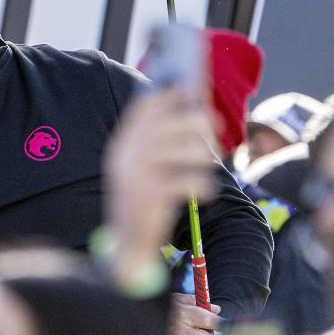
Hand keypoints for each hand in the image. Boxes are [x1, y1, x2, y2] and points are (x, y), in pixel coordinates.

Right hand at [103, 88, 217, 282]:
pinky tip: (204, 192)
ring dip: (202, 155)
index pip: (143, 108)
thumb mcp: (139, 169)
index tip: (186, 88)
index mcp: (121, 145)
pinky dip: (201, 185)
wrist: (126, 247)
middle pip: (169, 123)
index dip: (166, 95)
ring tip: (207, 164)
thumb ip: (154, 142)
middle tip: (212, 132)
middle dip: (196, 123)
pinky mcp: (151, 196)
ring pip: (184, 149)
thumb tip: (189, 112)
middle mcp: (126, 156)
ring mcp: (136, 175)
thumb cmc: (142, 202)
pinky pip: (188, 180)